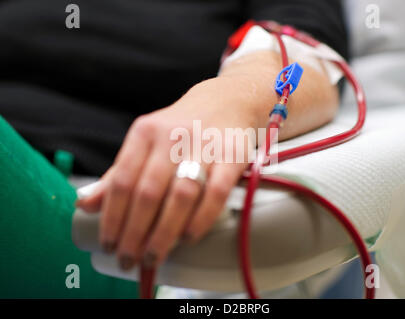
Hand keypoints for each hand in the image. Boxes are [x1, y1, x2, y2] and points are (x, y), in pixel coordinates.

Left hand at [76, 76, 256, 269]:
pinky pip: (216, 193)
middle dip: (135, 233)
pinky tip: (188, 237)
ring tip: (153, 256)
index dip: (112, 217)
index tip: (109, 243)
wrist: (225, 101)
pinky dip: (201, 219)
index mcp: (144, 132)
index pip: (122, 180)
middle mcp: (172, 137)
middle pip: (148, 193)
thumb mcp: (146, 142)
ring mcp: (204, 146)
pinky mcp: (232, 156)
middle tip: (129, 259)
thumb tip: (86, 204)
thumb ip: (118, 174)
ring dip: (164, 233)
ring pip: (180, 196)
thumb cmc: (180, 128)